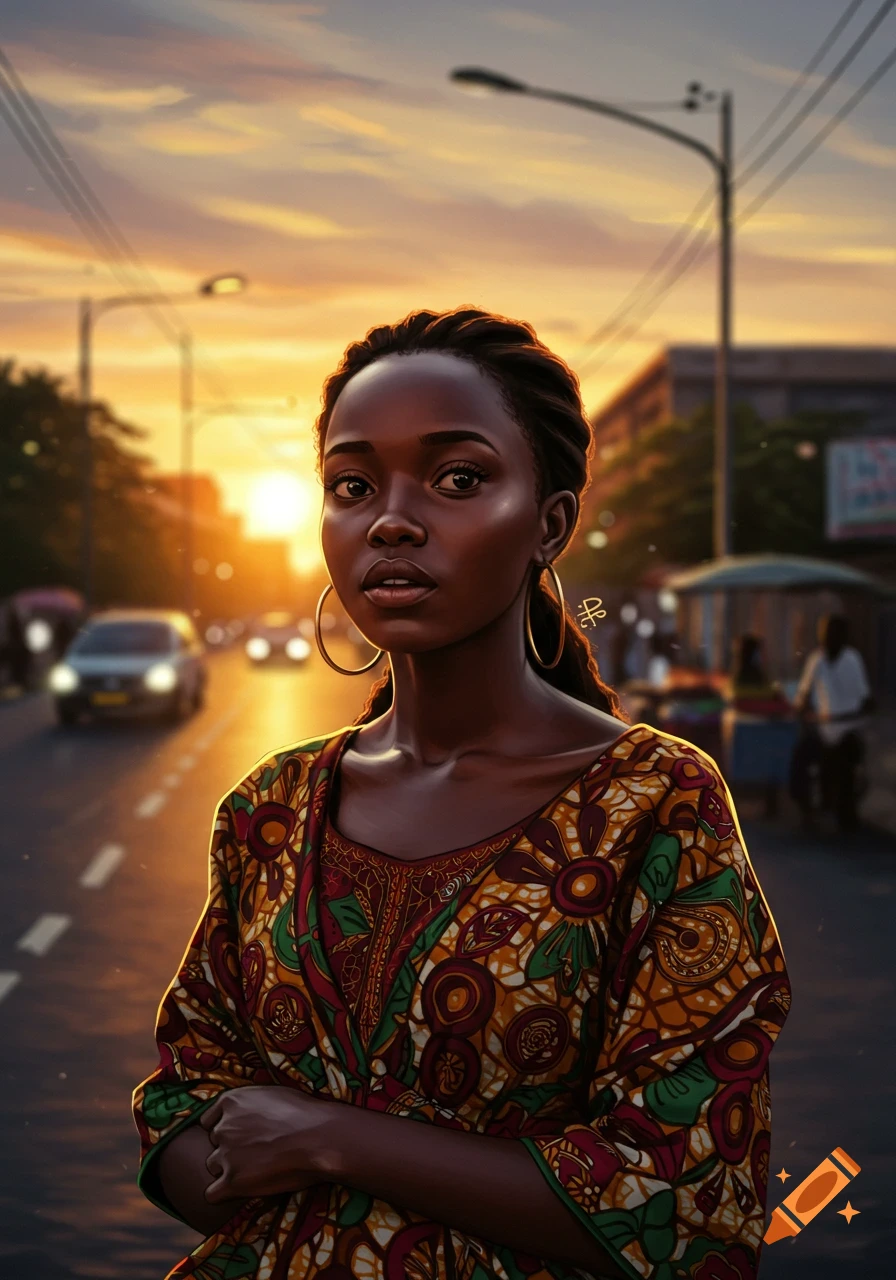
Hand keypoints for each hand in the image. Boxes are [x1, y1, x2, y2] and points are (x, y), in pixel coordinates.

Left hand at [199, 1086, 334, 1202]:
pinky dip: (223, 1195)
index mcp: (230, 1101)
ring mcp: (227, 1155)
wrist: (320, 1137)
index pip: (209, 1121)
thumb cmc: (305, 1113)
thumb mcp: (271, 1094)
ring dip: (229, 1169)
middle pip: (214, 1144)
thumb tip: (247, 1115)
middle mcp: (223, 1126)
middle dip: (230, 1148)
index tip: (243, 1134)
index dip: (226, 1128)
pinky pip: (212, 1195)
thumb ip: (250, 1105)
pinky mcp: (233, 1181)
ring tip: (256, 1169)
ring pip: (213, 1166)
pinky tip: (242, 1191)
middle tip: (256, 1152)